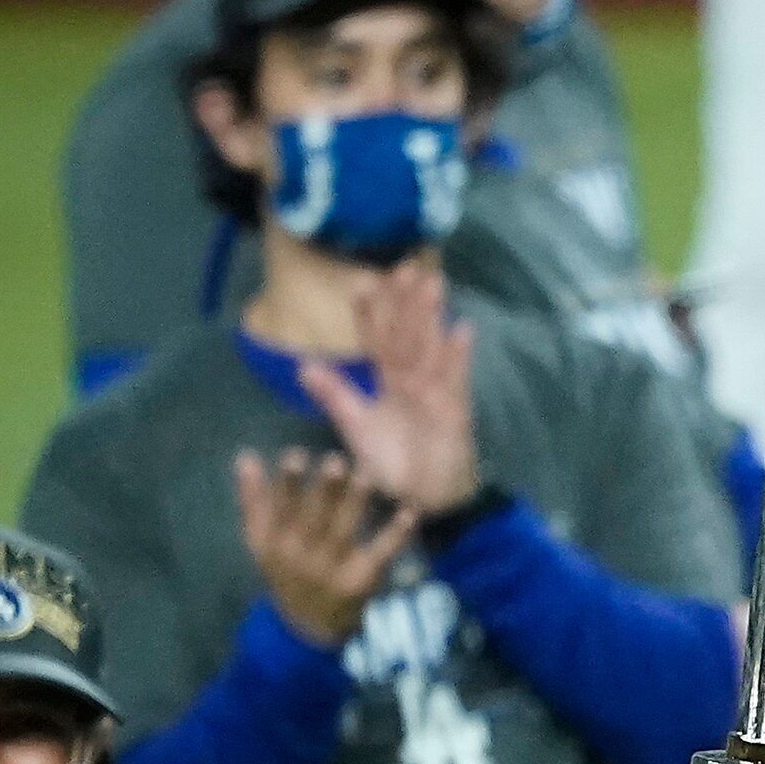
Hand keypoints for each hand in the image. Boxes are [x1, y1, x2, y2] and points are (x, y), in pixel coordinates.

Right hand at [233, 447, 419, 645]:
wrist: (308, 627)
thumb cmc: (285, 571)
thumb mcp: (260, 542)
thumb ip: (253, 500)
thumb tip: (246, 456)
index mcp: (275, 543)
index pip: (279, 509)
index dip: (286, 484)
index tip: (295, 454)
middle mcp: (302, 555)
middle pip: (313, 519)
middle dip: (324, 490)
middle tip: (336, 460)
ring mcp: (333, 568)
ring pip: (344, 531)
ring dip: (356, 503)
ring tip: (366, 474)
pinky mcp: (361, 579)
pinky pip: (380, 554)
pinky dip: (395, 534)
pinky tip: (409, 512)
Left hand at [299, 264, 480, 515]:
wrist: (422, 497)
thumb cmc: (391, 462)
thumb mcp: (355, 426)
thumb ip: (334, 395)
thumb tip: (303, 366)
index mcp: (387, 380)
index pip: (377, 339)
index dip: (371, 313)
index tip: (362, 283)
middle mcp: (411, 379)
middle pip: (407, 334)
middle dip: (406, 302)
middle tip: (406, 266)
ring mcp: (434, 392)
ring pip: (431, 348)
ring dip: (433, 318)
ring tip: (432, 284)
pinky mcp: (453, 411)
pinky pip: (455, 380)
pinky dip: (458, 356)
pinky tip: (462, 329)